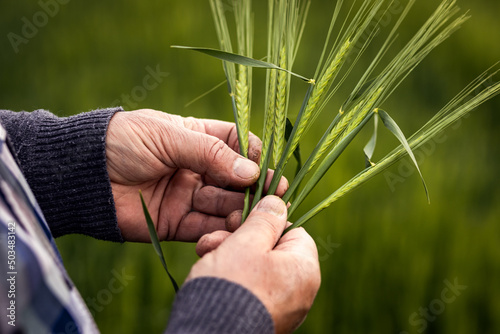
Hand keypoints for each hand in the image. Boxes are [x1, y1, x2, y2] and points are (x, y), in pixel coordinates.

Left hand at [105, 109, 287, 241]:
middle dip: (254, 187)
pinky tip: (233, 229)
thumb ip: (210, 153)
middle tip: (273, 196)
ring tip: (254, 215)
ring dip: (241, 211)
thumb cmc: (123, 141)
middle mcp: (198, 169)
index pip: (236, 144)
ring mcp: (188, 197)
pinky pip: (205, 229)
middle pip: (236, 179)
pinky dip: (220, 231)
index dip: (253, 154)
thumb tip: (252, 172)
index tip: (264, 165)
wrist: (83, 174)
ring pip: (224, 206)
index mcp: (197, 139)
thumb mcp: (168, 136)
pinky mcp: (177, 224)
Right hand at [187, 196, 320, 332]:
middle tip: (216, 238)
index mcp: (305, 269)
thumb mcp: (247, 241)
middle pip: (271, 249)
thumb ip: (265, 219)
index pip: (292, 231)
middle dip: (240, 239)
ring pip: (256, 268)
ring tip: (206, 253)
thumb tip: (277, 202)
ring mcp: (282, 308)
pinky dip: (232, 278)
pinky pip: (251, 289)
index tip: (240, 221)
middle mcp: (300, 292)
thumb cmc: (233, 285)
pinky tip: (209, 272)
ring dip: (230, 255)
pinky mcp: (263, 318)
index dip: (264, 222)